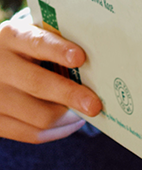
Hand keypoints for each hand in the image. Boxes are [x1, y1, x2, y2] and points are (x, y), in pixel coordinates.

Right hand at [0, 17, 101, 142]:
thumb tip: (100, 62)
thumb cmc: (30, 49)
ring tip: (87, 111)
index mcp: (13, 37)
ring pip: (38, 115)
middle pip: (38, 84)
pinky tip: (72, 123)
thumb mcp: (37, 35)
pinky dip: (57, 131)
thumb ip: (61, 44)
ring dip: (68, 116)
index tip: (80, 58)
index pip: (37, 43)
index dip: (59, 51)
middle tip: (95, 105)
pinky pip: (31, 134)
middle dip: (71, 95)